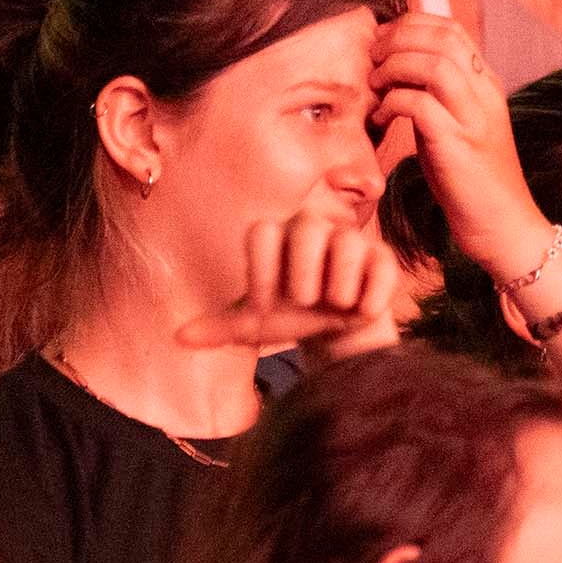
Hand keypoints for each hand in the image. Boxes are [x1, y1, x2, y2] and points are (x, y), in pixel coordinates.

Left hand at [177, 211, 400, 359]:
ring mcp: (352, 241)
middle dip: (303, 268)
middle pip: (307, 225)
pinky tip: (361, 311)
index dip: (260, 269)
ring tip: (335, 305)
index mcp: (279, 240)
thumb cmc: (293, 318)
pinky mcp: (383, 259)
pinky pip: (381, 264)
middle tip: (303, 300)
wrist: (337, 332)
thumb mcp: (255, 326)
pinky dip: (370, 293)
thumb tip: (178, 337)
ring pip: (347, 241)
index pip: (262, 232)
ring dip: (338, 283)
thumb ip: (220, 328)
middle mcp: (315, 231)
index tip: (261, 305)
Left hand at [369, 14, 544, 279]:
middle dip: (396, 39)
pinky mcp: (459, 144)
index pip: (451, 29)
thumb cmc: (471, 180)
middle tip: (369, 58)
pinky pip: (420, 105)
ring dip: (392, 68)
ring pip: (433, 64)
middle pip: (441, 38)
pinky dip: (392, 104)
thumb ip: (438, 97)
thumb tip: (397, 73)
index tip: (380, 41)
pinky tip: (379, 119)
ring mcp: (475, 117)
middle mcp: (485, 93)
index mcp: (486, 83)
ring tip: (373, 86)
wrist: (503, 224)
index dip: (410, 24)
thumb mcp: (458, 127)